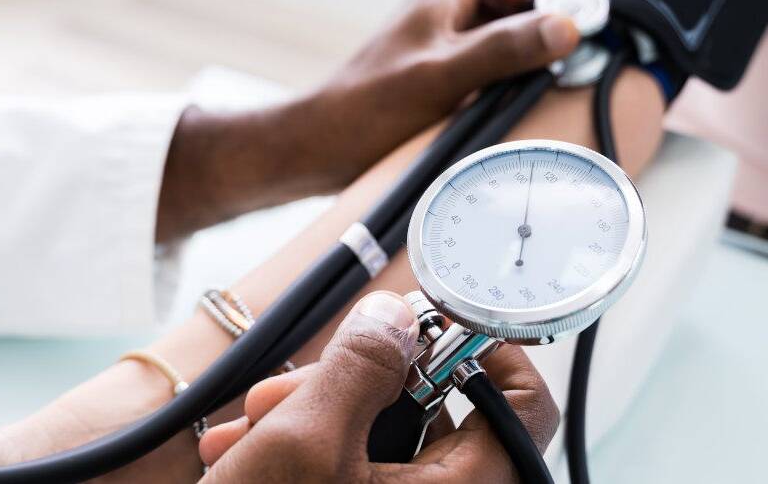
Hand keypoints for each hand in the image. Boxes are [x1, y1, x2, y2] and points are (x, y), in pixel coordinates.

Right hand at [198, 292, 558, 482]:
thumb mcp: (307, 442)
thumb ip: (360, 366)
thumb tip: (396, 316)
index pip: (523, 403)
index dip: (486, 347)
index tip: (431, 320)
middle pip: (434, 409)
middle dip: (354, 381)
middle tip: (297, 382)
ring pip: (384, 432)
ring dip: (317, 409)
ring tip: (256, 422)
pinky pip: (358, 462)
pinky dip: (312, 443)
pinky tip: (254, 445)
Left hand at [318, 0, 577, 175]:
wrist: (319, 148)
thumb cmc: (366, 109)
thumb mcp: (444, 75)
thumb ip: (503, 49)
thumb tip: (564, 27)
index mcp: (436, 0)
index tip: (522, 8)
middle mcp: (432, 20)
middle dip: (519, 21)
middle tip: (527, 55)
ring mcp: (428, 53)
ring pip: (482, 36)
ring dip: (504, 56)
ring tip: (509, 86)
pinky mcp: (423, 85)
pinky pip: (468, 70)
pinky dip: (486, 83)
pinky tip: (487, 110)